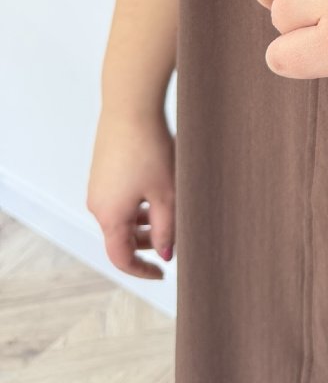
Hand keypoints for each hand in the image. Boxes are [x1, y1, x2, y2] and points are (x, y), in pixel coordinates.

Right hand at [86, 110, 175, 279]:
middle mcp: (97, 204)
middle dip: (147, 242)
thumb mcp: (166, 195)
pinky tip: (158, 190)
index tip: (161, 274)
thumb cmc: (150, 150)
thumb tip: (165, 253)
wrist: (131, 108)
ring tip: (171, 209)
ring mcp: (98, 187)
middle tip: (174, 237)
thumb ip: (167, 229)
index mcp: (110, 216)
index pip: (120, 258)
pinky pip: (119, 199)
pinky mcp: (103, 172)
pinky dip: (138, 204)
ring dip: (144, 222)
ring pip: (122, 217)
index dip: (141, 270)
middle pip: (121, 237)